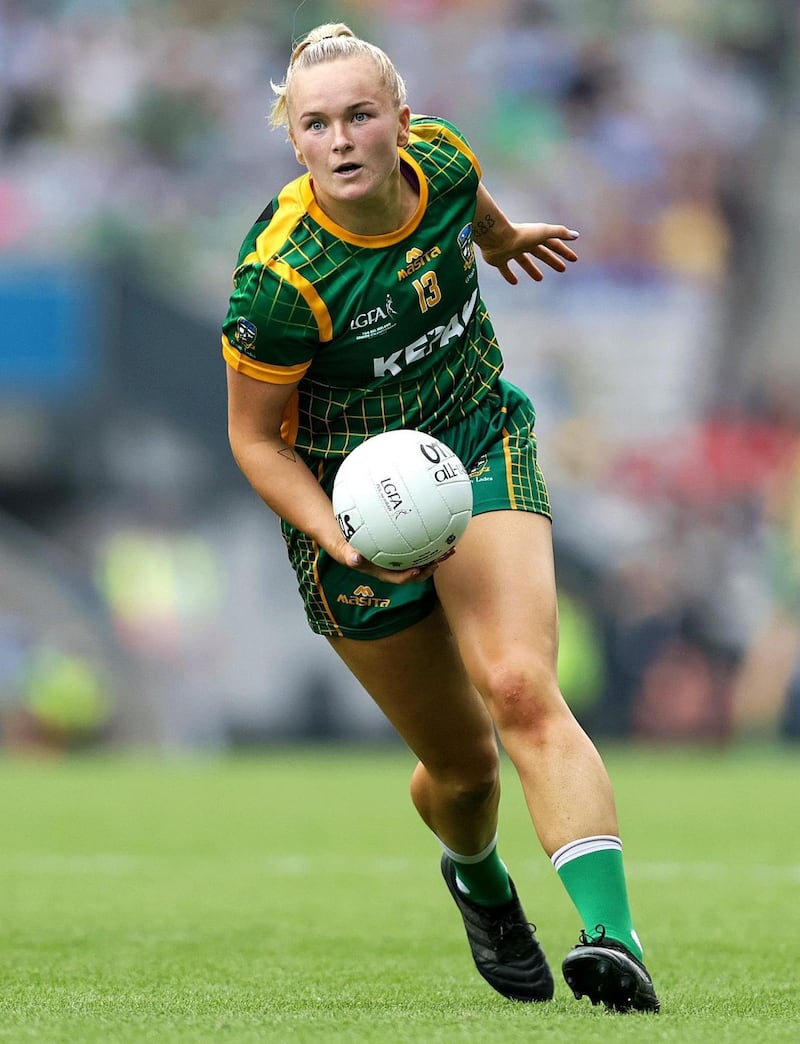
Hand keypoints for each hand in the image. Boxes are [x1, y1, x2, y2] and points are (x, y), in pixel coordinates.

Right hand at [333, 536, 453, 584]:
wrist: (350, 545)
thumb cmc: (349, 549)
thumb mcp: (345, 553)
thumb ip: (349, 556)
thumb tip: (354, 559)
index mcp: (385, 572)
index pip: (400, 578)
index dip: (410, 576)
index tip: (419, 569)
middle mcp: (396, 568)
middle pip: (417, 572)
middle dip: (431, 567)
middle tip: (442, 558)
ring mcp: (402, 560)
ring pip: (423, 561)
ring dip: (437, 556)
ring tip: (451, 547)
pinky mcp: (405, 551)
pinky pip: (420, 548)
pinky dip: (431, 542)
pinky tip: (440, 529)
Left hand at [478, 223, 578, 285]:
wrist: (497, 237)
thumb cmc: (522, 234)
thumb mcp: (543, 232)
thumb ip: (559, 233)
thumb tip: (576, 235)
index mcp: (534, 236)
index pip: (553, 244)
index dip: (563, 251)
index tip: (574, 259)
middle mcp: (523, 243)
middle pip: (540, 253)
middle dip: (552, 260)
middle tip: (562, 269)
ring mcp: (510, 251)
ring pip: (523, 261)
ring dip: (532, 269)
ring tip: (540, 279)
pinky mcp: (499, 259)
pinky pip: (504, 269)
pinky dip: (509, 275)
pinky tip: (515, 282)